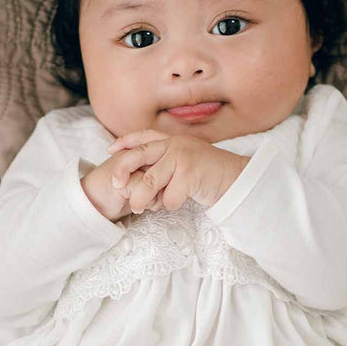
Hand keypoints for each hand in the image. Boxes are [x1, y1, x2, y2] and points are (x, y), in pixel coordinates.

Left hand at [105, 130, 247, 213]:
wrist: (237, 178)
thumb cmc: (208, 173)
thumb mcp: (186, 159)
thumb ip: (165, 161)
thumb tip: (138, 176)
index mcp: (172, 141)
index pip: (143, 136)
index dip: (124, 142)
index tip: (109, 150)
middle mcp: (174, 145)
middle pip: (137, 156)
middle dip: (121, 171)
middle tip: (117, 186)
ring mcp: (182, 158)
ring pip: (149, 182)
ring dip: (142, 199)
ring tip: (140, 208)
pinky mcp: (190, 175)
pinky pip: (168, 198)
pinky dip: (169, 206)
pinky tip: (180, 202)